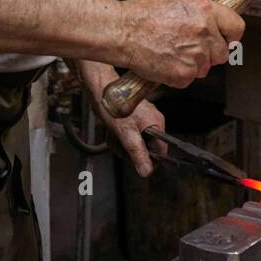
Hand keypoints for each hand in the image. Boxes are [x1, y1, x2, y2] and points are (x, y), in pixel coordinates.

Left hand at [75, 59, 167, 176]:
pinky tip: (112, 133)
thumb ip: (138, 153)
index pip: (161, 150)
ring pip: (136, 145)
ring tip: (115, 135)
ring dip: (123, 145)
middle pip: (147, 149)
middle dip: (131, 151)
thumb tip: (147, 170)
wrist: (99, 90)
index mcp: (157, 122)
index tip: (137, 161)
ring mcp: (142, 120)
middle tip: (121, 144)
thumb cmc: (113, 105)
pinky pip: (128, 138)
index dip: (149, 159)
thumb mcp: (126, 133)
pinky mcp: (132, 121)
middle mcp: (152, 121)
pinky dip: (119, 139)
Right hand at [121, 0, 244, 87]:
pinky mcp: (185, 73)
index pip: (236, 27)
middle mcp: (205, 31)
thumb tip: (215, 28)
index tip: (225, 39)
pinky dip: (178, 74)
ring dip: (192, 64)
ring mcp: (196, 54)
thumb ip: (202, 16)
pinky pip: (189, 78)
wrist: (123, 31)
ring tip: (170, 50)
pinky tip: (164, 60)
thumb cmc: (144, 16)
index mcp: (205, 10)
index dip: (230, 35)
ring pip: (205, 68)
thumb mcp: (179, 4)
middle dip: (209, 53)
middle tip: (187, 46)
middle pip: (222, 53)